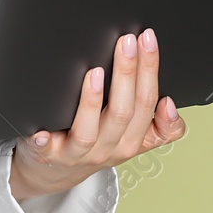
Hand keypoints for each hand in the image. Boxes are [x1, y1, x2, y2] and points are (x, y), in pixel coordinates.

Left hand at [8, 27, 186, 201]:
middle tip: (127, 40)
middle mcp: (108, 148)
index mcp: (132, 140)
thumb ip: (161, 125)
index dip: (150, 70)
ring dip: (93, 102)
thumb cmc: (97, 144)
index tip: (148, 40)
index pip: (147, 103)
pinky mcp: (49, 156)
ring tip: (95, 73)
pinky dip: (44, 141)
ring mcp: (78, 153)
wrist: (58, 171)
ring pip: (89, 131)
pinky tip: (42, 130)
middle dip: (127, 72)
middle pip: (123, 112)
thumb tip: (170, 104)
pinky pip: (47, 150)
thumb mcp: (136, 138)